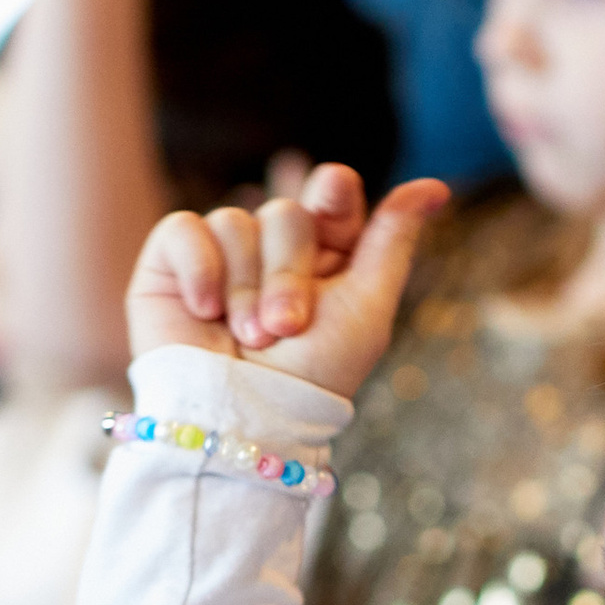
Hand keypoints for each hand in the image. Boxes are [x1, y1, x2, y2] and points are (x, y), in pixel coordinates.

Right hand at [128, 163, 447, 399]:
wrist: (244, 418)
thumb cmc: (313, 376)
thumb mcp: (366, 307)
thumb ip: (392, 240)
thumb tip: (435, 186)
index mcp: (326, 255)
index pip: (332, 195)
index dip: (333, 192)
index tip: (334, 193)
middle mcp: (273, 250)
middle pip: (286, 213)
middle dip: (289, 275)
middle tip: (286, 328)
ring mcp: (222, 254)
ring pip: (236, 220)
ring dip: (247, 290)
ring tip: (247, 339)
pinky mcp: (170, 263)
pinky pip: (184, 228)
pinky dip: (199, 269)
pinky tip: (204, 310)